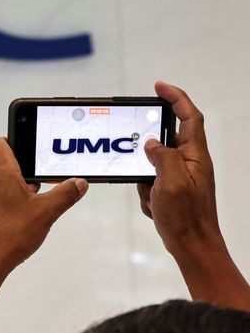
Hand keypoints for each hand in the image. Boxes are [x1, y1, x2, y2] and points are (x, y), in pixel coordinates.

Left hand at [0, 137, 87, 275]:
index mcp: (0, 172)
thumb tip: (79, 183)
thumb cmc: (10, 234)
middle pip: (6, 162)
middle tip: (44, 181)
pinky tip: (26, 216)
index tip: (32, 149)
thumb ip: (66, 194)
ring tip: (37, 202)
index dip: (14, 139)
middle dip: (26, 169)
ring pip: (3, 181)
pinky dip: (13, 200)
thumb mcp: (47, 212)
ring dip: (21, 187)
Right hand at [137, 81, 225, 257]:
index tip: (158, 86)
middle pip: (167, 139)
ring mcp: (181, 176)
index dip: (175, 98)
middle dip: (149, 147)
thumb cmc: (186, 217)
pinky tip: (154, 205)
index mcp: (195, 155)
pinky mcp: (172, 188)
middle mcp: (190, 162)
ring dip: (146, 176)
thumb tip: (151, 143)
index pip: (188, 116)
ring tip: (151, 192)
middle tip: (137, 149)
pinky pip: (151, 180)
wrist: (192, 246)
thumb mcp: (171, 182)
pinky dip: (147, 191)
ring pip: (154, 162)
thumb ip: (162, 156)